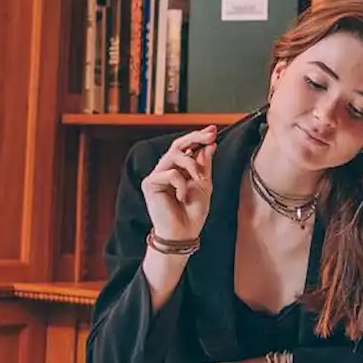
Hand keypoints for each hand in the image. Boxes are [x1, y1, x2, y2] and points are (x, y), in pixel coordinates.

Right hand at [141, 126, 217, 241]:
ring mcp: (157, 176)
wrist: (184, 232)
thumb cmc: (193, 212)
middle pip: (178, 145)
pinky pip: (171, 174)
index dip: (198, 137)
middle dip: (196, 138)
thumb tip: (210, 144)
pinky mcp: (150, 183)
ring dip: (193, 166)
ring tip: (200, 181)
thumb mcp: (204, 184)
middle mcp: (165, 170)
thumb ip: (204, 164)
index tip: (213, 130)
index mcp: (178, 170)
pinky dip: (182, 185)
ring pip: (175, 156)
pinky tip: (181, 198)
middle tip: (210, 135)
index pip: (186, 148)